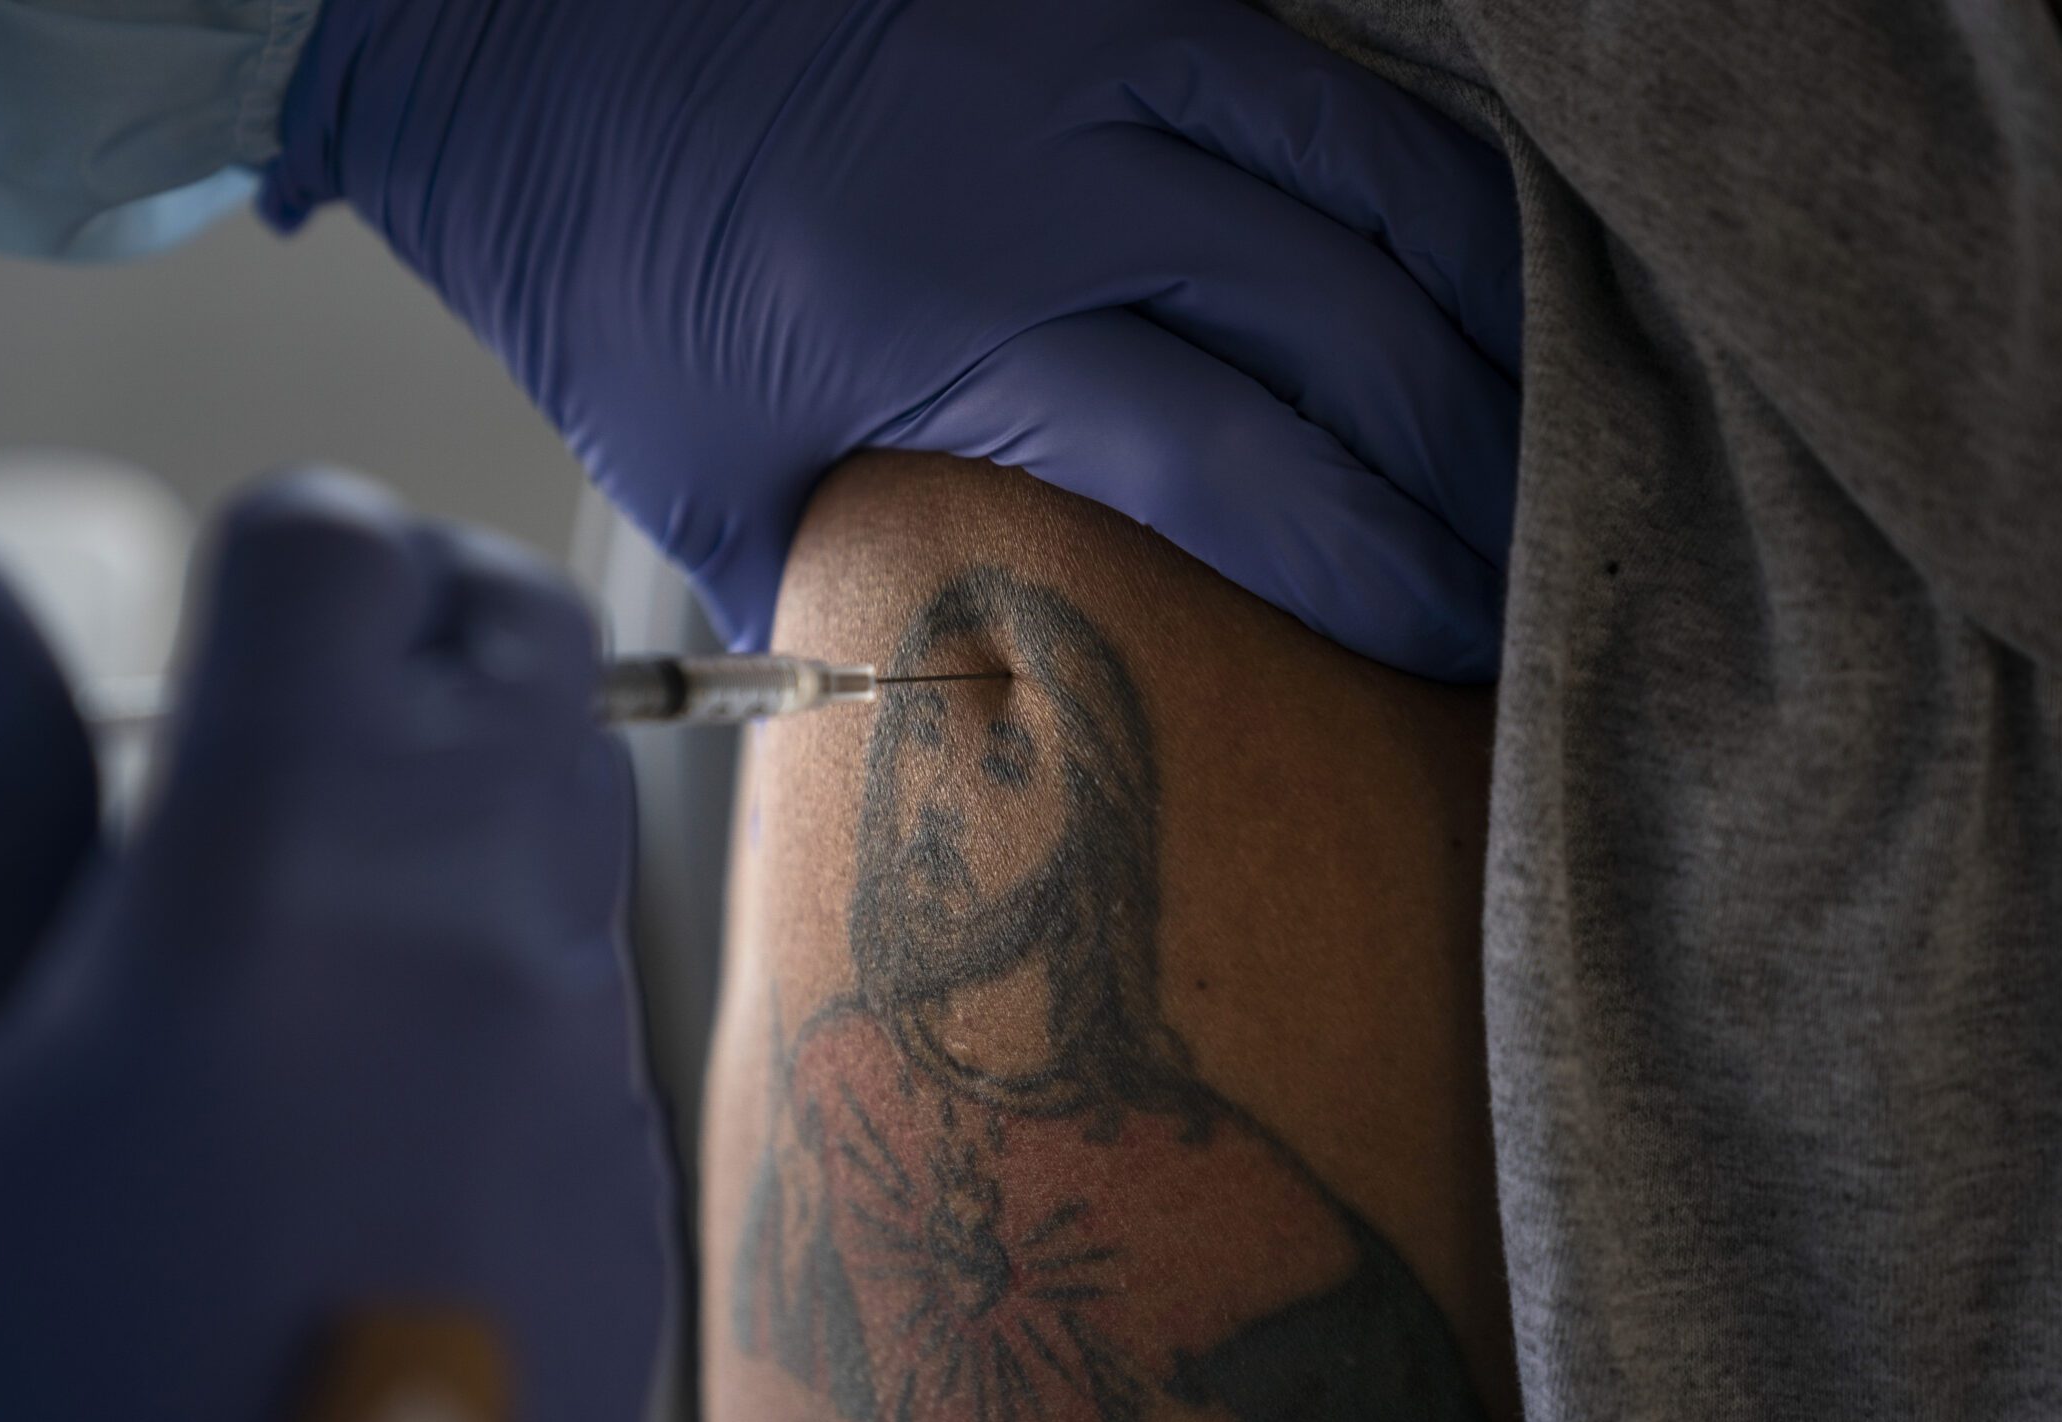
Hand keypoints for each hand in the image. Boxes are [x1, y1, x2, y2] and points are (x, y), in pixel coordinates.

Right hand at [0, 473, 672, 1421]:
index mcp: (280, 875)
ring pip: (578, 791)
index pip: (341, 557)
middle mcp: (488, 933)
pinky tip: (380, 1059)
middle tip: (267, 729)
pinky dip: (511, 929)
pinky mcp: (640, 1170)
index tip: (195, 640)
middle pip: (518, 636)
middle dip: (405, 622)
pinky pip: (599, 963)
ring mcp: (592, 1057)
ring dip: (468, 771)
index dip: (264, 550)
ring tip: (303, 909)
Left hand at [263, 0, 1521, 681]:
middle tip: (1528, 583)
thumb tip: (971, 712)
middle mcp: (1063, 168)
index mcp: (959, 315)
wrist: (515, 20)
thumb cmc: (605, 265)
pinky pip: (1332, 82)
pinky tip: (1472, 281)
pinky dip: (1426, 190)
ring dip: (1489, 330)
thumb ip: (854, 591)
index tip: (1458, 651)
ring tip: (1547, 446)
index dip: (1381, 571)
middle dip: (1467, 478)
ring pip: (1385, 187)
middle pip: (1354, 335)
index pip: (1244, 468)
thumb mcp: (707, 474)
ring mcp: (1106, 42)